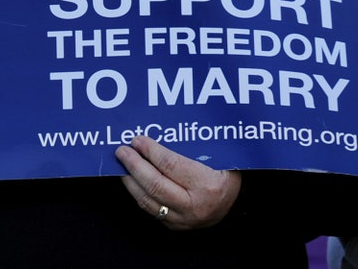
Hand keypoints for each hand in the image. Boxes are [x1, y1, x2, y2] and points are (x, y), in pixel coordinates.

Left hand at [116, 135, 240, 229]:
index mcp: (208, 185)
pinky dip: (138, 194)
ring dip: (131, 181)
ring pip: (148, 201)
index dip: (150, 151)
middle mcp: (195, 206)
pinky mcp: (176, 225)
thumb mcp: (218, 156)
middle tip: (122, 151)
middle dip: (134, 166)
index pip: (170, 165)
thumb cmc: (226, 172)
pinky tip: (132, 180)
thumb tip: (161, 132)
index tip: (138, 140)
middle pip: (155, 185)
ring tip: (122, 165)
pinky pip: (151, 210)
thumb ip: (193, 146)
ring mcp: (184, 219)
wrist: (235, 202)